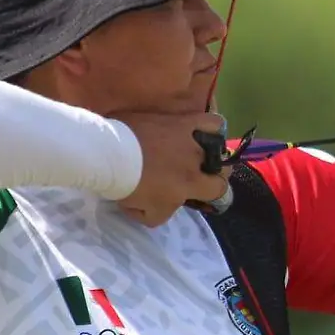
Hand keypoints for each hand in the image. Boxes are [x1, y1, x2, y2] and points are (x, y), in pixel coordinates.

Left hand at [110, 111, 231, 225]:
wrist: (110, 156)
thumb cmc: (126, 185)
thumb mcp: (145, 212)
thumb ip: (160, 213)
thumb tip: (164, 206)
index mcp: (190, 185)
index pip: (219, 190)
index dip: (214, 192)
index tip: (202, 191)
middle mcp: (197, 162)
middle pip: (224, 169)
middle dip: (217, 172)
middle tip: (203, 172)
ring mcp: (192, 140)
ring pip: (220, 144)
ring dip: (216, 149)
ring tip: (207, 147)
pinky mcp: (181, 122)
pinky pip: (210, 121)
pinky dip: (214, 126)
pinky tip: (210, 128)